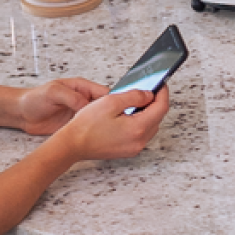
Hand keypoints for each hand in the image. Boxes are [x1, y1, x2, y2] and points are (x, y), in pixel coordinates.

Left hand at [14, 77, 104, 135]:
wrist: (21, 114)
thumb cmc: (34, 98)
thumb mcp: (53, 92)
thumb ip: (72, 97)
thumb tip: (88, 106)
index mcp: (82, 87)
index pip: (105, 93)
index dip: (113, 101)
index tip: (117, 110)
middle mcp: (84, 100)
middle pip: (105, 107)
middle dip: (111, 115)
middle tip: (113, 123)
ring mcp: (81, 114)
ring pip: (100, 119)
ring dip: (103, 125)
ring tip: (106, 132)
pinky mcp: (76, 126)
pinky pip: (89, 129)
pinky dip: (94, 133)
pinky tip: (96, 137)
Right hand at [49, 86, 169, 163]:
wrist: (71, 145)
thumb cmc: (86, 125)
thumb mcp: (110, 102)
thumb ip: (134, 96)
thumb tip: (149, 94)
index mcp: (138, 128)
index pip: (161, 108)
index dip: (162, 93)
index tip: (160, 84)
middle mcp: (140, 141)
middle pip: (157, 118)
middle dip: (155, 103)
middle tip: (148, 91)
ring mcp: (134, 148)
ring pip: (150, 127)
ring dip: (147, 113)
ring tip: (137, 102)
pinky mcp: (128, 151)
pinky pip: (141, 134)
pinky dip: (140, 123)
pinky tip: (130, 115)